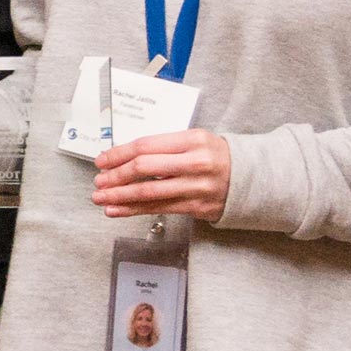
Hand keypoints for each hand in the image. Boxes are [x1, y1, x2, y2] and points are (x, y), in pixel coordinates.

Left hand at [94, 127, 231, 220]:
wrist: (252, 178)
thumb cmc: (214, 157)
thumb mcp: (193, 142)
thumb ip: (162, 147)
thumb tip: (120, 158)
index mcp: (193, 140)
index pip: (145, 146)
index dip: (118, 154)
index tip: (101, 161)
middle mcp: (196, 162)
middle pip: (144, 168)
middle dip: (115, 175)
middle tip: (98, 180)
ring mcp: (198, 186)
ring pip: (149, 192)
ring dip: (119, 196)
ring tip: (100, 197)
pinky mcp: (198, 206)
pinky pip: (159, 208)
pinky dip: (133, 210)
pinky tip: (116, 210)